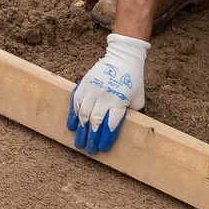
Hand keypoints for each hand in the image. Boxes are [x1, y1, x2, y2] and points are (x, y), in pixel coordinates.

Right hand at [67, 34, 147, 154]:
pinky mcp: (84, 83)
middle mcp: (104, 97)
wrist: (122, 57)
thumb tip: (123, 128)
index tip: (102, 148)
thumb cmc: (132, 80)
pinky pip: (75, 101)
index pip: (111, 125)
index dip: (106, 138)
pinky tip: (71, 126)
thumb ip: (130, 113)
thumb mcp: (137, 98)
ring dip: (81, 130)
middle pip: (95, 122)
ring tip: (79, 143)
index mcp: (119, 102)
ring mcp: (92, 90)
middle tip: (89, 150)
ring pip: (83, 114)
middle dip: (91, 138)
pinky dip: (73, 115)